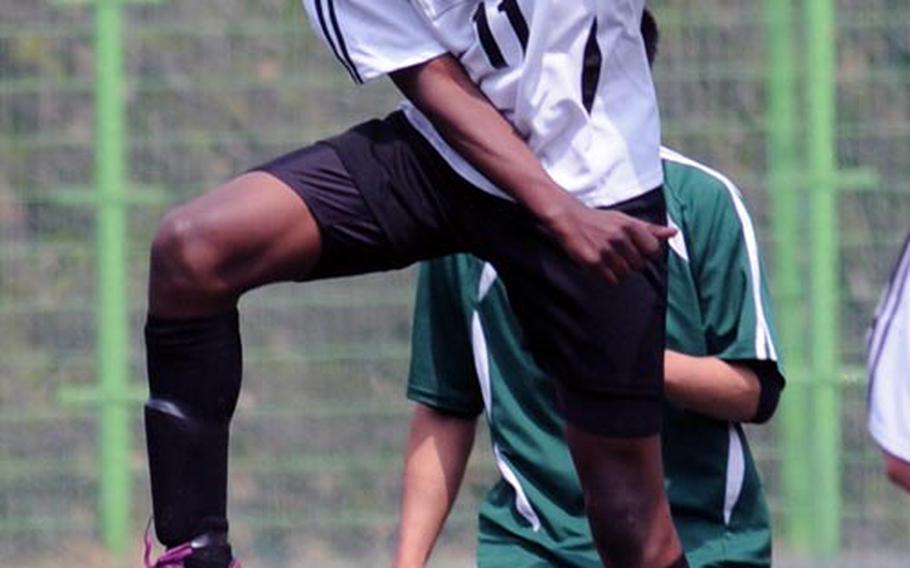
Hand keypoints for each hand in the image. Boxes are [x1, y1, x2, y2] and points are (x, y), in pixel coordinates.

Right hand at [545, 200, 675, 283]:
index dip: (645, 253)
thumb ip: (650, 229)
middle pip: (639, 265)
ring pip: (625, 275)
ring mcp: (606, 250)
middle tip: (617, 254)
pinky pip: (610, 280)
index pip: (653, 250)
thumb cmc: (600, 221)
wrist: (570, 218)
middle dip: (630, 263)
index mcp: (630, 226)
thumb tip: (674, 232)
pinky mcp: (592, 261)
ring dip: (617, 271)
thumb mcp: (626, 220)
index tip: (634, 249)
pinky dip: (605, 276)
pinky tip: (598, 264)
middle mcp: (619, 237)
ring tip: (606, 259)